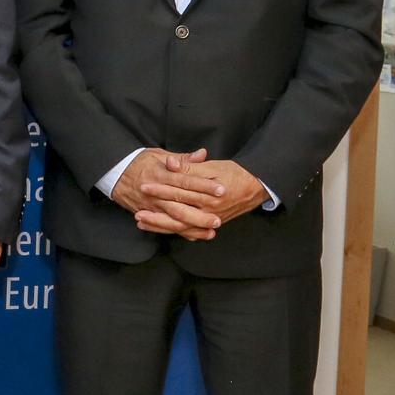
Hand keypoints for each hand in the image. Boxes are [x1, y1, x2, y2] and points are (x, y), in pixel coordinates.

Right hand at [111, 148, 219, 239]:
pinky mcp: (147, 214)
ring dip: (192, 226)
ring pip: (173, 219)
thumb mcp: (159, 155)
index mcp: (161, 174)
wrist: (114, 174)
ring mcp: (151, 205)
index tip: (221, 190)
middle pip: (180, 205)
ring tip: (210, 231)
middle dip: (200, 214)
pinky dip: (180, 232)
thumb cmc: (140, 163)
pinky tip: (195, 236)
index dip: (204, 186)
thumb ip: (182, 158)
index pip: (186, 181)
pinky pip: (164, 226)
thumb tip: (202, 154)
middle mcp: (156, 192)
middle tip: (218, 219)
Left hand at [138, 152, 268, 228]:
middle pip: (178, 214)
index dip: (161, 189)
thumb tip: (170, 162)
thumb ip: (190, 167)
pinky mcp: (209, 224)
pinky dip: (173, 231)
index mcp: (209, 194)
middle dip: (156, 214)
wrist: (256, 186)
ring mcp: (210, 219)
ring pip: (182, 226)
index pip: (180, 192)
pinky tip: (157, 228)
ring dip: (160, 225)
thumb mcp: (213, 167)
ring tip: (141, 222)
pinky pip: (189, 232)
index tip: (144, 186)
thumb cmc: (234, 173)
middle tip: (137, 211)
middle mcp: (209, 210)